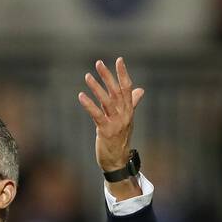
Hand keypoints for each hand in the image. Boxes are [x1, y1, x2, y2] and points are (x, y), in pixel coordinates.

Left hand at [78, 57, 144, 172]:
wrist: (118, 161)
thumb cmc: (120, 139)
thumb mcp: (127, 120)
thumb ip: (131, 103)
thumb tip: (140, 90)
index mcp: (128, 111)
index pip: (127, 88)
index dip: (123, 74)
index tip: (119, 60)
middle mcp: (124, 115)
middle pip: (116, 91)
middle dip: (107, 76)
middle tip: (98, 63)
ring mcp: (116, 123)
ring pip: (106, 101)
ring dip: (96, 88)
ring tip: (87, 76)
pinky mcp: (106, 131)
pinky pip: (97, 115)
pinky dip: (89, 104)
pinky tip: (81, 96)